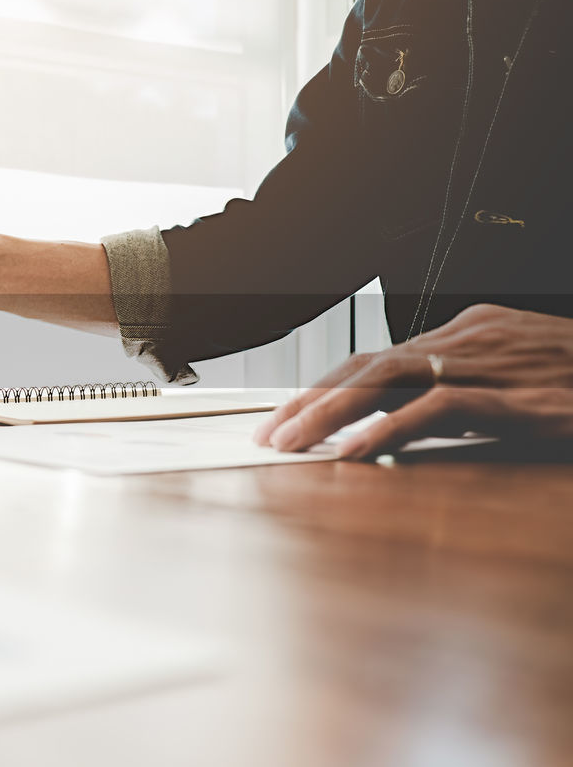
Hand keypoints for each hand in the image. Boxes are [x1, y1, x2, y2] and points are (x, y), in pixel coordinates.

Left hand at [254, 304, 572, 456]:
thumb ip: (458, 398)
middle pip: (367, 363)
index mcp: (466, 331)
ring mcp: (493, 363)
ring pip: (388, 378)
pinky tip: (356, 455)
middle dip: (309, 401)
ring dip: (331, 414)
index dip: (323, 389)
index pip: (374, 357)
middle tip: (269, 435)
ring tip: (292, 445)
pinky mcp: (517, 399)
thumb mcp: (512, 386)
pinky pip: (438, 410)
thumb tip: (396, 428)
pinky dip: (390, 430)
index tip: (284, 419)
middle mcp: (470, 337)